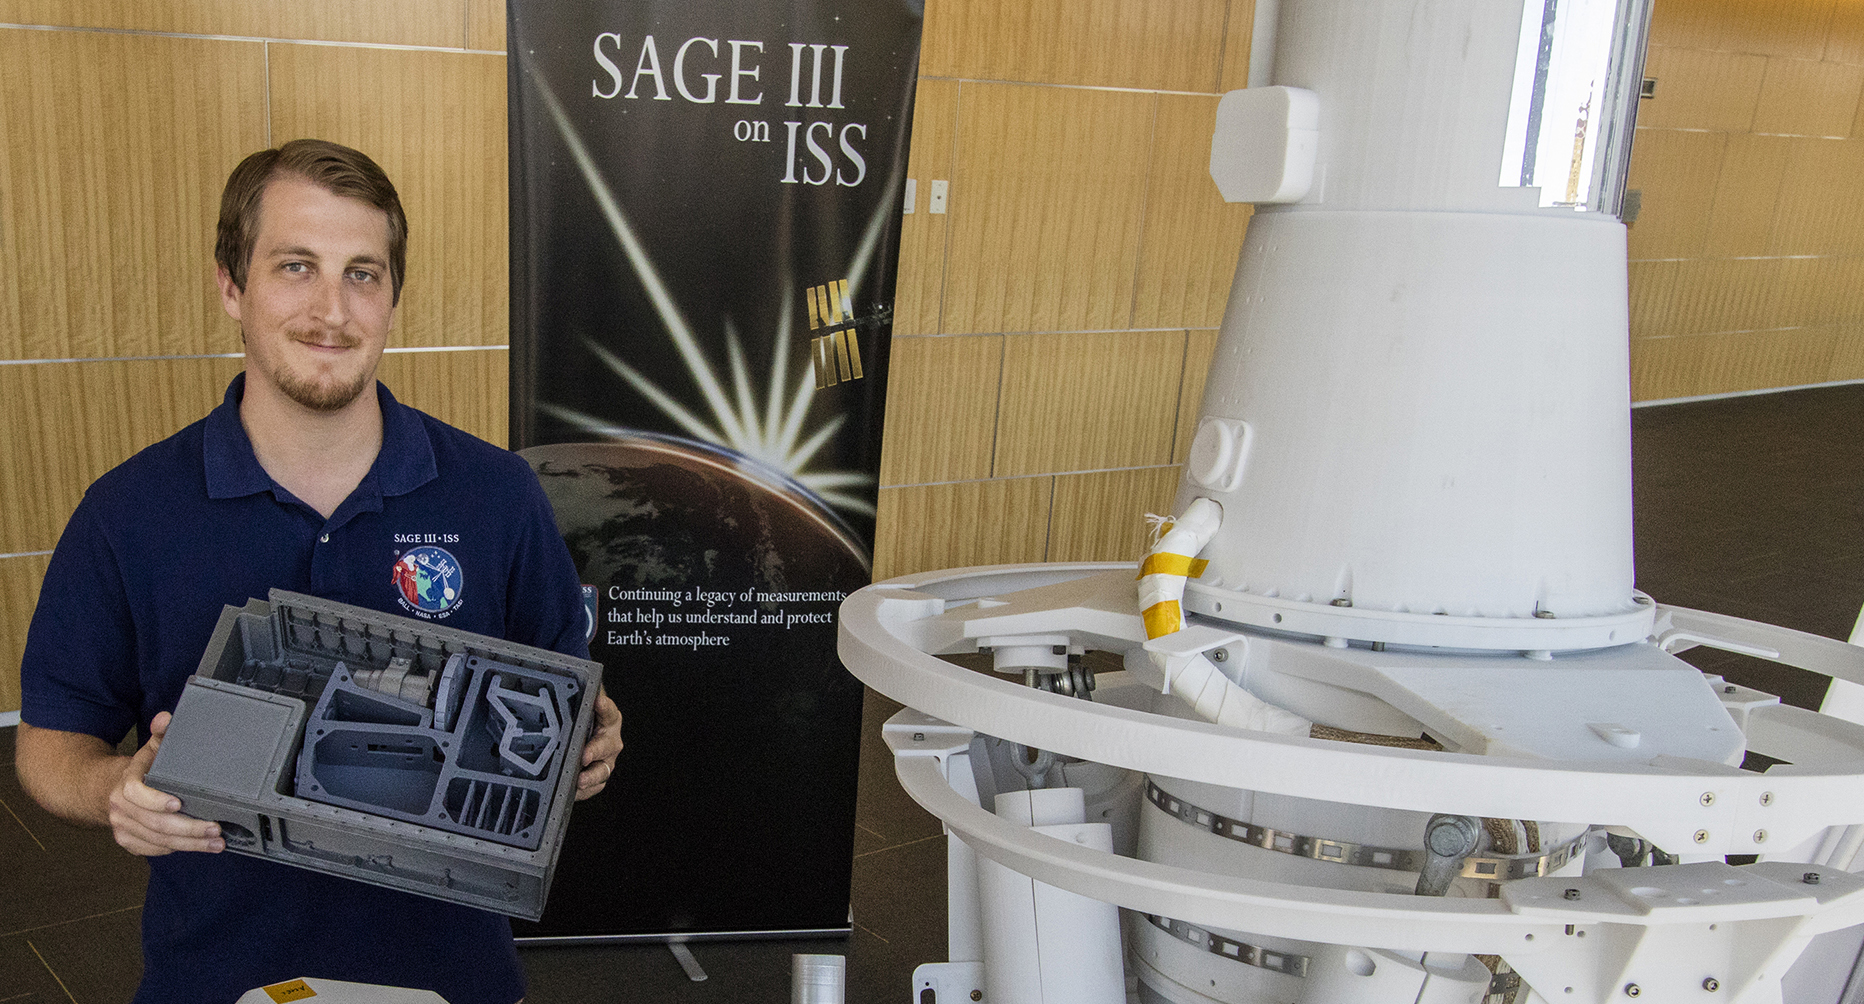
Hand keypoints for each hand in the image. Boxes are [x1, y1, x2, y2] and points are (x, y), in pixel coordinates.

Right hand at [108, 711, 224, 855]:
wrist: (107, 789)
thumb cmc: (139, 770)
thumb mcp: (150, 748)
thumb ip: (160, 733)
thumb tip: (165, 718)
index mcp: (126, 783)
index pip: (136, 794)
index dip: (156, 800)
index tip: (179, 803)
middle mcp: (121, 808)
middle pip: (154, 823)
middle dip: (188, 829)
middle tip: (215, 829)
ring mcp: (123, 827)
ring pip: (157, 841)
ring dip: (189, 844)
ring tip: (215, 843)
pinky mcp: (128, 841)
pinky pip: (153, 850)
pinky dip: (176, 849)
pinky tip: (196, 846)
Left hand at [576, 689, 622, 800]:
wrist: (586, 737)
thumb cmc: (586, 722)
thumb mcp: (583, 706)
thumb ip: (579, 696)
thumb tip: (565, 681)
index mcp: (609, 720)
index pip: (609, 710)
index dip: (604, 706)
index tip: (598, 701)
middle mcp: (610, 741)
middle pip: (607, 746)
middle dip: (595, 751)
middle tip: (585, 754)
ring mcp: (606, 761)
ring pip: (603, 770)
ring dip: (591, 776)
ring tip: (580, 780)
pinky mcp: (598, 778)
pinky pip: (594, 787)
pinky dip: (584, 791)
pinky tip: (573, 791)